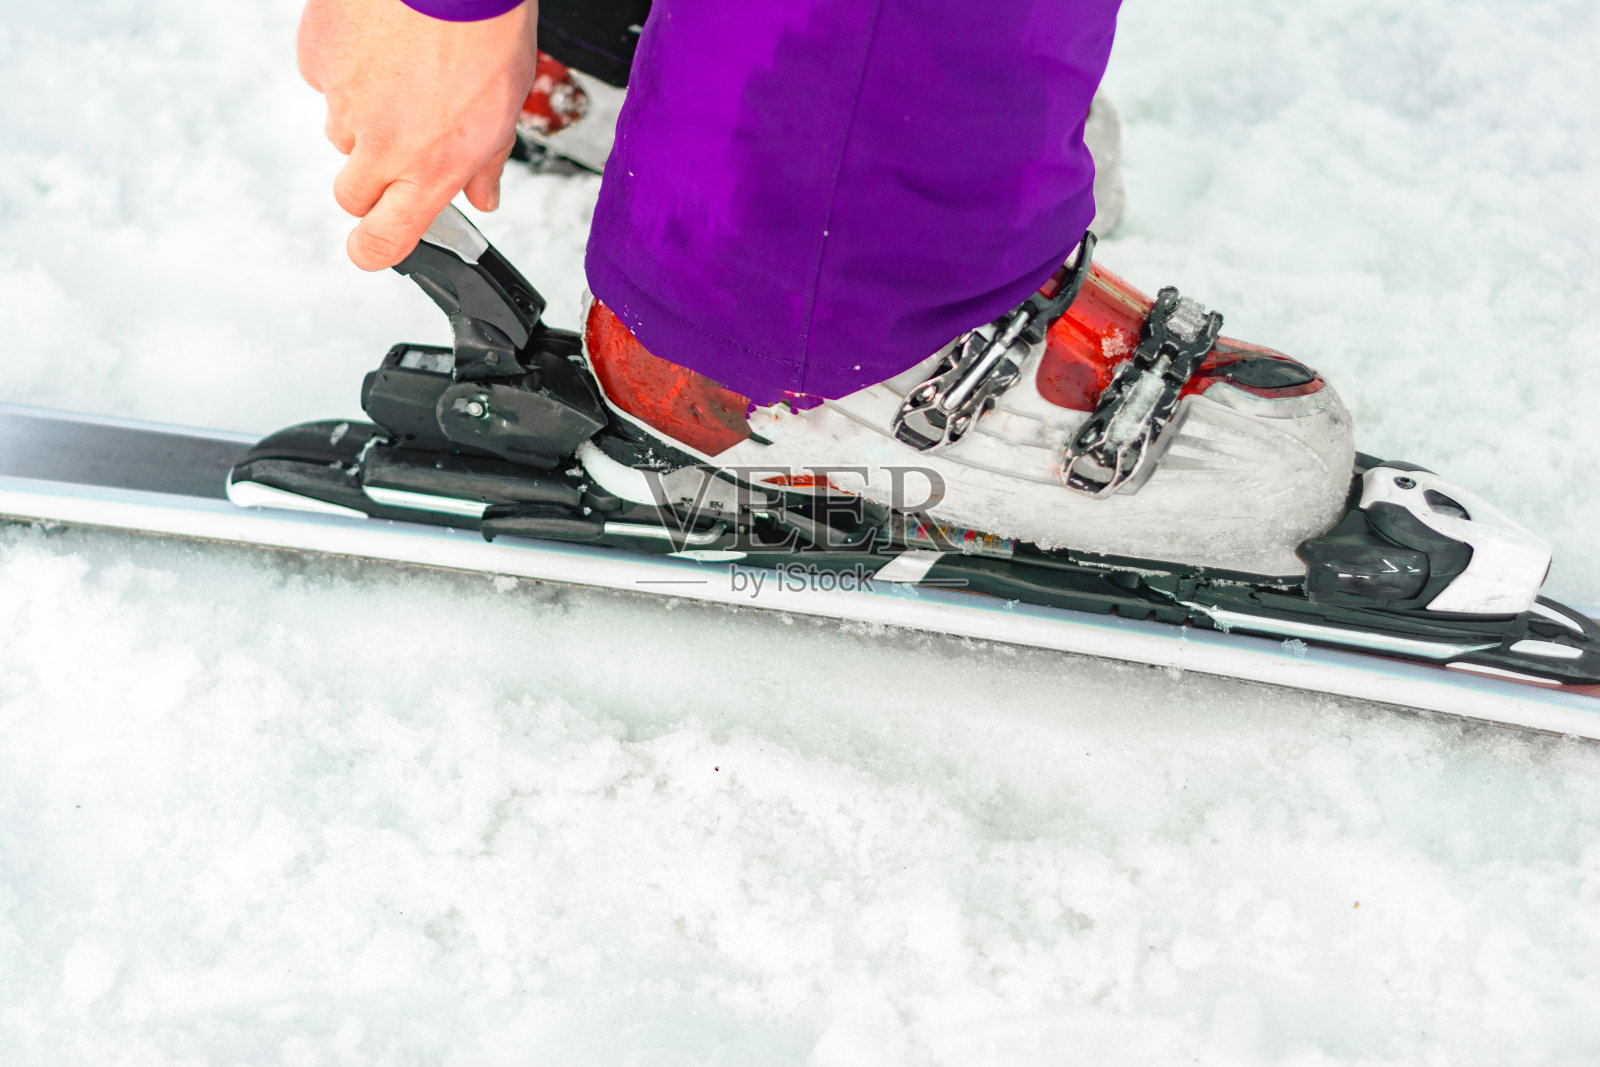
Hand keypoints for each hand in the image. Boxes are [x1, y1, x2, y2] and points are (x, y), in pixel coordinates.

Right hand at [298, 0, 537, 269]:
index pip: (383, 239)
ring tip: (404, 71)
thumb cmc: (488, 29)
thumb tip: (482, 196)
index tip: (370, 247)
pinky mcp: (317, 60)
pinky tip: (380, 42)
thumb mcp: (506, 107)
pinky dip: (346, 67)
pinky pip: (325, 79)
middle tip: (402, 140)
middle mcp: (382, 147)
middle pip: (351, 195)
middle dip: (370, 180)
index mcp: (432, 168)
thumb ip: (487, 161)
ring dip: (364, 115)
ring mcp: (343, 104)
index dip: (372, 250)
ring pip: (340, 130)